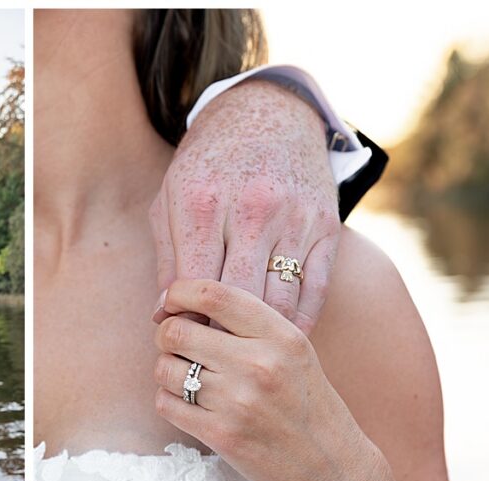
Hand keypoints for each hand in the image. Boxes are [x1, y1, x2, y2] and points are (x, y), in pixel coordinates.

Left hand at [149, 80, 339, 334]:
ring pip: (279, 300)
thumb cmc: (208, 164)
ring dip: (261, 337)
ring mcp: (294, 219)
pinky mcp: (325, 227)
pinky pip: (315, 290)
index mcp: (203, 204)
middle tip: (212, 360)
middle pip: (237, 299)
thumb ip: (168, 259)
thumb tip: (163, 318)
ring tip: (243, 357)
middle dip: (223, 336)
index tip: (183, 342)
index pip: (194, 285)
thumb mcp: (171, 199)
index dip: (188, 321)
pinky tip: (279, 337)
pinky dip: (298, 320)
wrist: (270, 113)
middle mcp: (252, 211)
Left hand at [152, 279, 385, 480]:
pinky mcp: (221, 435)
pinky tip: (191, 405)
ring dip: (167, 371)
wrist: (334, 468)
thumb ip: (249, 325)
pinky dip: (170, 401)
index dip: (177, 292)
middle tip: (177, 346)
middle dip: (166, 335)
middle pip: (176, 330)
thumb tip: (183, 305)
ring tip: (189, 379)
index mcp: (280, 335)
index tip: (170, 304)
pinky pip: (166, 403)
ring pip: (164, 367)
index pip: (211, 292)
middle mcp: (259, 364)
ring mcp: (238, 401)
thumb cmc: (309, 406)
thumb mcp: (294, 352)